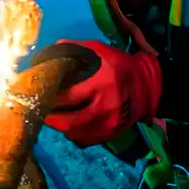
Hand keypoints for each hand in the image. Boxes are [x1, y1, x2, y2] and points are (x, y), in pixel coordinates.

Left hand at [30, 40, 161, 144]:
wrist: (147, 85)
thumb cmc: (120, 65)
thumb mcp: (101, 50)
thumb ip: (76, 48)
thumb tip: (51, 51)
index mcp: (103, 84)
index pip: (70, 97)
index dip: (52, 99)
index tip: (41, 96)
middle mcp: (107, 107)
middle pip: (71, 122)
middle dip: (52, 120)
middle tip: (42, 112)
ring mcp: (112, 124)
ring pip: (78, 134)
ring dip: (62, 128)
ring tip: (54, 118)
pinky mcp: (114, 133)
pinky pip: (88, 139)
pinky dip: (76, 134)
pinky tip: (70, 125)